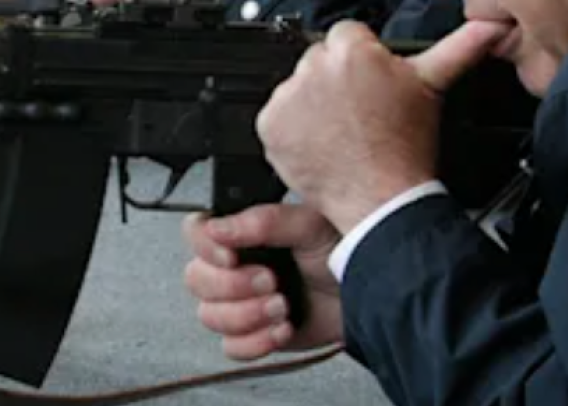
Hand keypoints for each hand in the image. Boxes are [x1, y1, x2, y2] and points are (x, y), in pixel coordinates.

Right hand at [182, 204, 342, 358]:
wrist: (371, 297)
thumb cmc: (343, 254)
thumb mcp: (308, 225)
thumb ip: (262, 222)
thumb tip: (217, 227)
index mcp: (242, 233)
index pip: (196, 233)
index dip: (205, 247)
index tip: (231, 257)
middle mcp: (235, 267)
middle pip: (196, 279)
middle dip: (232, 286)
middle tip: (270, 280)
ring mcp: (241, 302)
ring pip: (209, 316)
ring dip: (246, 315)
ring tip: (282, 306)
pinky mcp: (254, 334)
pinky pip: (231, 347)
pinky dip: (256, 342)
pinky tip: (282, 328)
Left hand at [257, 20, 506, 232]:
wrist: (382, 198)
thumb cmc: (408, 146)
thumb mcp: (433, 85)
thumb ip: (461, 46)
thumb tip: (491, 25)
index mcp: (354, 50)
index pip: (348, 34)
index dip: (363, 60)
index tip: (371, 85)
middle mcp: (316, 68)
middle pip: (321, 58)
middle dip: (336, 78)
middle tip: (359, 109)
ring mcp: (290, 97)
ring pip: (298, 85)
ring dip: (313, 102)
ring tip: (342, 128)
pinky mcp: (271, 125)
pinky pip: (277, 115)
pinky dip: (292, 128)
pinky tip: (321, 141)